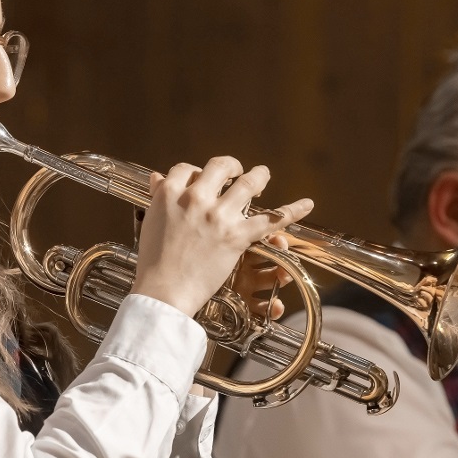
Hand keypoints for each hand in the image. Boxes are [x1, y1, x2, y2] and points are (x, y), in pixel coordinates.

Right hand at [129, 156, 312, 317]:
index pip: (186, 169)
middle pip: (219, 168)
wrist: (163, 290)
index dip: (196, 172)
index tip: (200, 179)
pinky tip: (307, 204)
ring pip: (247, 184)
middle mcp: (196, 199)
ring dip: (258, 176)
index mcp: (170, 194)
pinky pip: (270, 220)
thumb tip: (157, 178)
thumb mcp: (150, 222)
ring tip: (262, 175)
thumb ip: (158, 197)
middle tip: (236, 171)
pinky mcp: (236, 237)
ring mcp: (218, 217)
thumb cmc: (153, 261)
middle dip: (231, 166)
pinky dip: (292, 210)